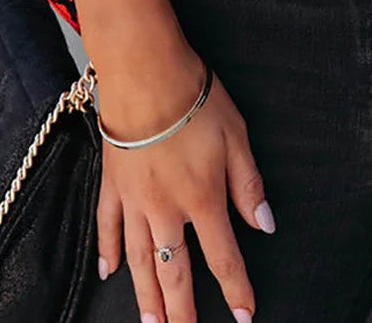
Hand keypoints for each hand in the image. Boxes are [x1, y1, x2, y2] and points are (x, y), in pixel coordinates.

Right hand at [95, 41, 272, 322]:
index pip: (223, 256)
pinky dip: (107, 252)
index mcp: (202, 199)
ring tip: (151, 322)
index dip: (236, 288)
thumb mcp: (237, 136)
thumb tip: (264, 224)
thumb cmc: (195, 99)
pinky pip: (107, 227)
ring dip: (147, 295)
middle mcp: (166, 209)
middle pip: (175, 272)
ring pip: (140, 260)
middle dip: (183, 311)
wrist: (146, 73)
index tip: (245, 315)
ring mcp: (134, 200)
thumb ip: (249, 184)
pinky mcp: (112, 183)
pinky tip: (109, 272)